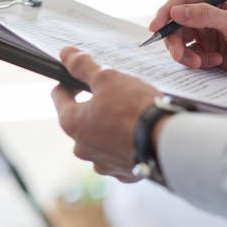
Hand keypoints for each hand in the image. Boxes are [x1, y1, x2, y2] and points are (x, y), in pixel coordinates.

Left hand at [51, 47, 161, 181]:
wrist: (168, 142)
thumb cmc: (134, 108)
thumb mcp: (107, 78)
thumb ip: (82, 66)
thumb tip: (65, 54)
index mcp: (72, 123)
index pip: (59, 96)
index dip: (69, 81)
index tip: (82, 76)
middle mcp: (82, 148)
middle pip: (81, 119)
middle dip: (94, 105)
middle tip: (114, 93)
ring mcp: (102, 163)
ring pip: (100, 139)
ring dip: (109, 126)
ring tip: (130, 114)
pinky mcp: (123, 173)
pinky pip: (119, 154)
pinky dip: (126, 143)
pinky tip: (140, 133)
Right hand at [149, 0, 226, 83]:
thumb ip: (204, 16)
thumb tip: (175, 12)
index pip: (180, 0)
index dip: (165, 13)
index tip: (155, 28)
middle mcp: (208, 12)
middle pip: (175, 24)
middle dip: (175, 41)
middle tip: (180, 56)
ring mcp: (207, 31)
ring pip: (180, 42)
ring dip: (186, 54)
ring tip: (201, 62)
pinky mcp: (209, 50)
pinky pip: (191, 55)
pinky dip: (198, 61)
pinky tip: (216, 62)